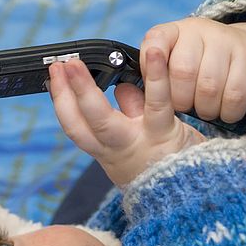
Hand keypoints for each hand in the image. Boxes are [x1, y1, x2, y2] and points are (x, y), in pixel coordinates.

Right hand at [48, 50, 204, 186]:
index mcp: (108, 151)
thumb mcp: (140, 140)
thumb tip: (121, 86)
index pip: (76, 127)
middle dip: (65, 96)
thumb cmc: (166, 163)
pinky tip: (153, 52)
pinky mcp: (164, 135)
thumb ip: (130, 111)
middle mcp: (116, 151)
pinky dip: (156, 75)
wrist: (192, 193)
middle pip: (80, 126)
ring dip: (86, 90)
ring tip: (77, 63)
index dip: (62, 102)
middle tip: (58, 66)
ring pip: (103, 120)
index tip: (53, 78)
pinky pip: (157, 102)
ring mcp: (138, 143)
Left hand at [130, 18, 245, 123]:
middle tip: (185, 107)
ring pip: (209, 86)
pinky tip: (225, 110)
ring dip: (206, 108)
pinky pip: (234, 95)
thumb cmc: (199, 70)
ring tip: (205, 109)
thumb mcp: (170, 69)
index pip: (154, 45)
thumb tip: (123, 93)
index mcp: (171, 33)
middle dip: (182, 100)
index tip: (157, 90)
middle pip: (182, 72)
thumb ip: (149, 79)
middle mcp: (198, 30)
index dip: (153, 72)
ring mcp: (225, 41)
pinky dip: (228, 111)